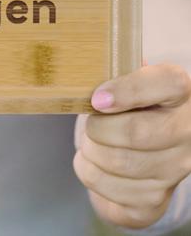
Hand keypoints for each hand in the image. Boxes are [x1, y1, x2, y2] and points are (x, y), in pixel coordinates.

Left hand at [73, 63, 190, 228]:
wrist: (140, 148)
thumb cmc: (127, 105)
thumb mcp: (126, 80)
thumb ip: (113, 71)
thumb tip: (88, 70)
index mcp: (180, 92)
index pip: (167, 83)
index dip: (128, 91)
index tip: (97, 99)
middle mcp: (187, 132)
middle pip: (136, 132)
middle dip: (98, 127)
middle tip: (89, 123)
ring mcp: (176, 170)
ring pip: (119, 163)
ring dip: (90, 150)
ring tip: (90, 142)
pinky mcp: (155, 199)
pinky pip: (110, 188)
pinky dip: (88, 172)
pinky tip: (93, 162)